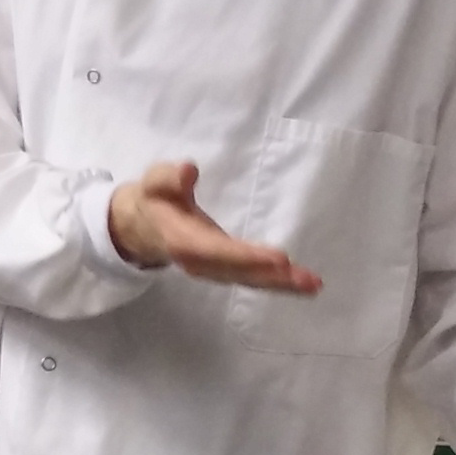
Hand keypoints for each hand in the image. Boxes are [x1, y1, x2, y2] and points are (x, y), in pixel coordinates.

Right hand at [106, 161, 322, 291]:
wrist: (142, 228)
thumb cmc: (154, 200)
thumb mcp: (153, 182)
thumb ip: (168, 178)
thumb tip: (189, 170)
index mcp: (182, 241)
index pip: (217, 251)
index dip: (245, 256)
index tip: (278, 257)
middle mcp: (200, 263)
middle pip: (238, 273)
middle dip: (271, 276)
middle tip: (306, 278)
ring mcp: (214, 271)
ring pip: (248, 280)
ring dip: (281, 284)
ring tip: (313, 284)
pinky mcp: (225, 271)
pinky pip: (252, 279)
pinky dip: (277, 283)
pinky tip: (303, 284)